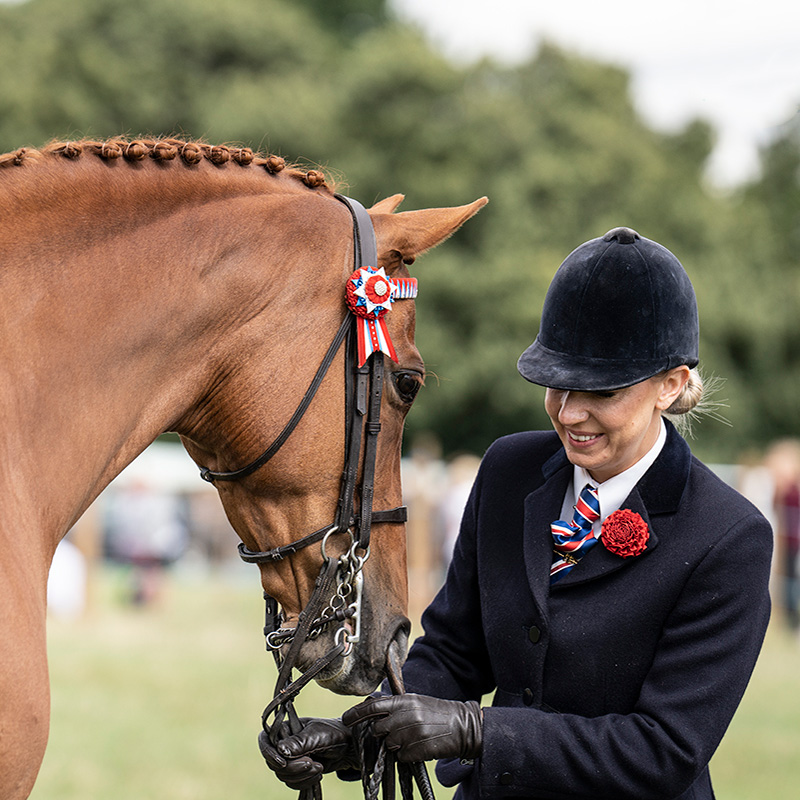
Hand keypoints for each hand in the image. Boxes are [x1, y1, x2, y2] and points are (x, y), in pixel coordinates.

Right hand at [259, 717, 358, 790]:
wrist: (348, 746)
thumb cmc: (334, 733)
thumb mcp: (316, 735)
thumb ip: (298, 742)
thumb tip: (280, 750)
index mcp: (286, 728)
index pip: (265, 740)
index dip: (269, 753)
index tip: (283, 763)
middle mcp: (284, 743)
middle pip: (274, 762)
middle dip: (293, 767)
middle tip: (311, 762)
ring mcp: (290, 758)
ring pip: (283, 775)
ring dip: (301, 775)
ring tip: (318, 766)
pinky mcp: (297, 770)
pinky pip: (292, 782)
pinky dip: (305, 781)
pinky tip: (318, 773)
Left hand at [342, 694, 482, 762]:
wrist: (464, 726)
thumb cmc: (439, 714)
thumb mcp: (418, 702)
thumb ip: (397, 706)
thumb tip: (375, 711)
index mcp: (405, 700)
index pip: (373, 706)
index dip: (356, 713)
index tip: (345, 718)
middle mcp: (407, 715)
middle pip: (378, 729)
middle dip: (383, 733)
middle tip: (397, 731)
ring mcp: (412, 733)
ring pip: (389, 745)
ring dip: (397, 745)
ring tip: (413, 738)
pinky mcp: (418, 749)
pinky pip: (401, 756)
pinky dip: (407, 754)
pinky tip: (420, 746)